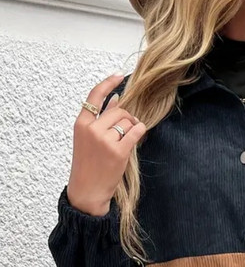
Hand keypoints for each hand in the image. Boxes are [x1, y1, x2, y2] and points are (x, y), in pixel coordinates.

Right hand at [66, 74, 147, 215]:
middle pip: (118, 110)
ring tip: (127, 139)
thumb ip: (99, 120)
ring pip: (128, 121)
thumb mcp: (86, 140)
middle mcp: (92, 129)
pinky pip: (136, 132)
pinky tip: (139, 135)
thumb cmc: (88, 166)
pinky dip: (140, 131)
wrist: (87, 191)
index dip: (108, 83)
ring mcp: (105, 140)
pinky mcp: (118, 151)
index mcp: (81, 124)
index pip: (94, 96)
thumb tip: (117, 99)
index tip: (118, 76)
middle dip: (126, 118)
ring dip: (132, 128)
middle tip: (126, 130)